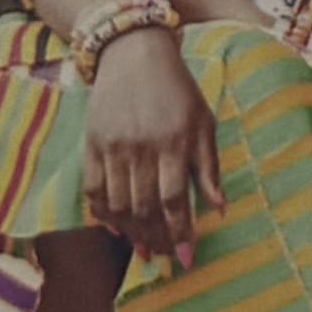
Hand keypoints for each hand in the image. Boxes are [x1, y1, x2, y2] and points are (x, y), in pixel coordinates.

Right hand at [81, 19, 217, 264]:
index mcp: (173, 141)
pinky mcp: (91, 143)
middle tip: (165, 256)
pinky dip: (102, 214)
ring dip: (132, 233)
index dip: (180, 233)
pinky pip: (92, 190)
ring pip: (118, 205)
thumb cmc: (177, 89)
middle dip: (157, 239)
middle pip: (145, 208)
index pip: (174, 200)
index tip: (187, 257)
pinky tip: (115, 228)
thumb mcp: (203, 122)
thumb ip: (209, 167)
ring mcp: (112, 146)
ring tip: (144, 248)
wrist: (134, 53)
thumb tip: (219, 209)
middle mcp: (140, 147)